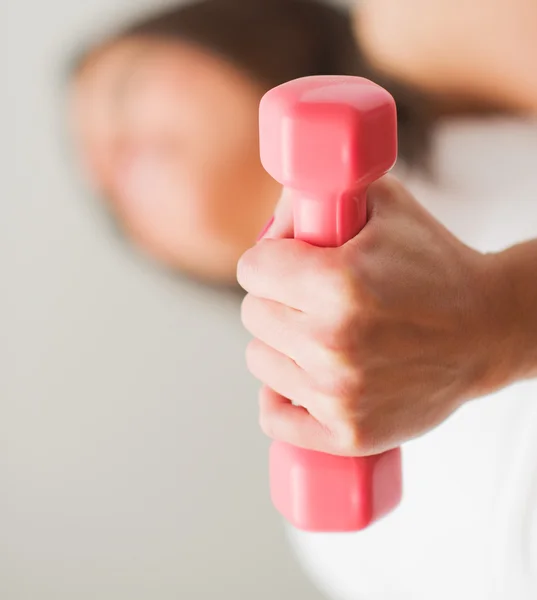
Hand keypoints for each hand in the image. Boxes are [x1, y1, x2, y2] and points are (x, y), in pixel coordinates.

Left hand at [238, 176, 512, 455]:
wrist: (488, 328)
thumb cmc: (434, 266)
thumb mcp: (383, 207)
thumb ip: (319, 196)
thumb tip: (270, 219)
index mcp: (338, 283)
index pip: (252, 269)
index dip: (270, 260)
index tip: (289, 264)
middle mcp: (333, 342)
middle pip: (253, 314)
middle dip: (276, 299)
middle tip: (309, 299)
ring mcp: (340, 394)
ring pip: (260, 361)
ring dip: (281, 346)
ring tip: (320, 335)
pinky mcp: (349, 432)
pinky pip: (276, 419)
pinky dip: (281, 400)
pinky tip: (303, 381)